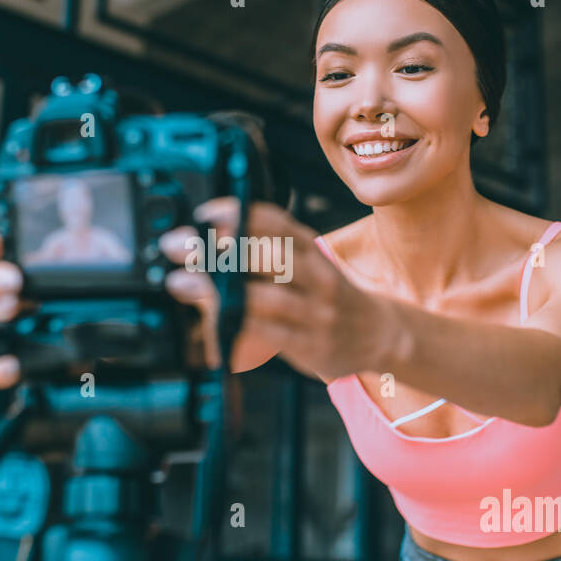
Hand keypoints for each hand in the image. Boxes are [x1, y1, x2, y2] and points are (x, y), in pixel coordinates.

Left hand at [168, 197, 398, 380]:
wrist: (378, 333)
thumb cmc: (325, 296)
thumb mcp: (301, 265)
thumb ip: (257, 256)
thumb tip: (196, 254)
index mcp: (310, 248)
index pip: (275, 221)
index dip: (238, 214)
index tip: (204, 215)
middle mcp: (317, 276)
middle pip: (271, 255)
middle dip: (221, 249)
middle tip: (182, 247)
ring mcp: (316, 312)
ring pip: (269, 299)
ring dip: (221, 291)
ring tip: (183, 284)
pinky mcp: (312, 345)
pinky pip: (270, 338)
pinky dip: (238, 332)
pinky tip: (211, 330)